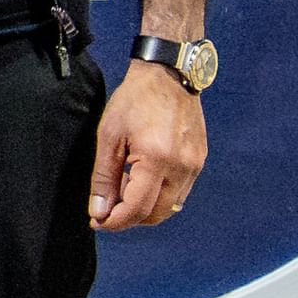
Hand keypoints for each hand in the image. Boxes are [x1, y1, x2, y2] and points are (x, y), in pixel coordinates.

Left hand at [92, 63, 206, 229]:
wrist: (169, 75)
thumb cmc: (135, 100)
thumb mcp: (109, 136)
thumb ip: (104, 178)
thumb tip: (98, 211)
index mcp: (157, 160)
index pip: (137, 209)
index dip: (115, 222)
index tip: (97, 222)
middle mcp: (182, 168)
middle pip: (156, 214)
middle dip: (129, 218)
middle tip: (106, 207)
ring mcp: (195, 165)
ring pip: (170, 206)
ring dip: (144, 207)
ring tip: (122, 185)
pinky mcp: (199, 161)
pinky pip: (180, 191)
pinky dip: (159, 194)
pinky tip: (140, 177)